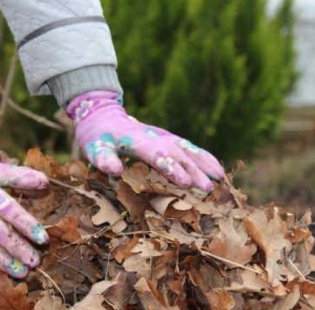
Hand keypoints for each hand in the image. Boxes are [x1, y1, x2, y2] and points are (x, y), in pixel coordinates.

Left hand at [68, 91, 224, 190]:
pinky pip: (189, 148)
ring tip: (220, 178)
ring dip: (204, 163)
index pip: (156, 155)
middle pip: (177, 154)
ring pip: (188, 149)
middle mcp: (154, 136)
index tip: (186, 183)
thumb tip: (114, 171)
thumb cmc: (97, 136)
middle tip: (208, 189)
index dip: (171, 168)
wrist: (103, 115)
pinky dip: (205, 157)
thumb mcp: (94, 148)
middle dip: (194, 171)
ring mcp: (163, 136)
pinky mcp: (168, 138)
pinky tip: (218, 170)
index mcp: (136, 140)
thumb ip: (104, 159)